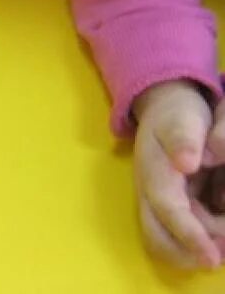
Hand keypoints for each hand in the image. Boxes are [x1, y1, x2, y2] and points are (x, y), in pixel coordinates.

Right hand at [132, 81, 223, 269]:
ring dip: (207, 244)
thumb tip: (187, 163)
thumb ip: (186, 137)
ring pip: (175, 244)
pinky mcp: (175, 212)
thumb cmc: (176, 115)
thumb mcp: (183, 118)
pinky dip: (211, 237)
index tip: (213, 258)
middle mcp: (153, 195)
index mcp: (154, 172)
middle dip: (192, 253)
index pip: (168, 209)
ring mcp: (162, 206)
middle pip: (158, 240)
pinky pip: (189, 236)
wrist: (164, 111)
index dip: (190, 236)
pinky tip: (222, 216)